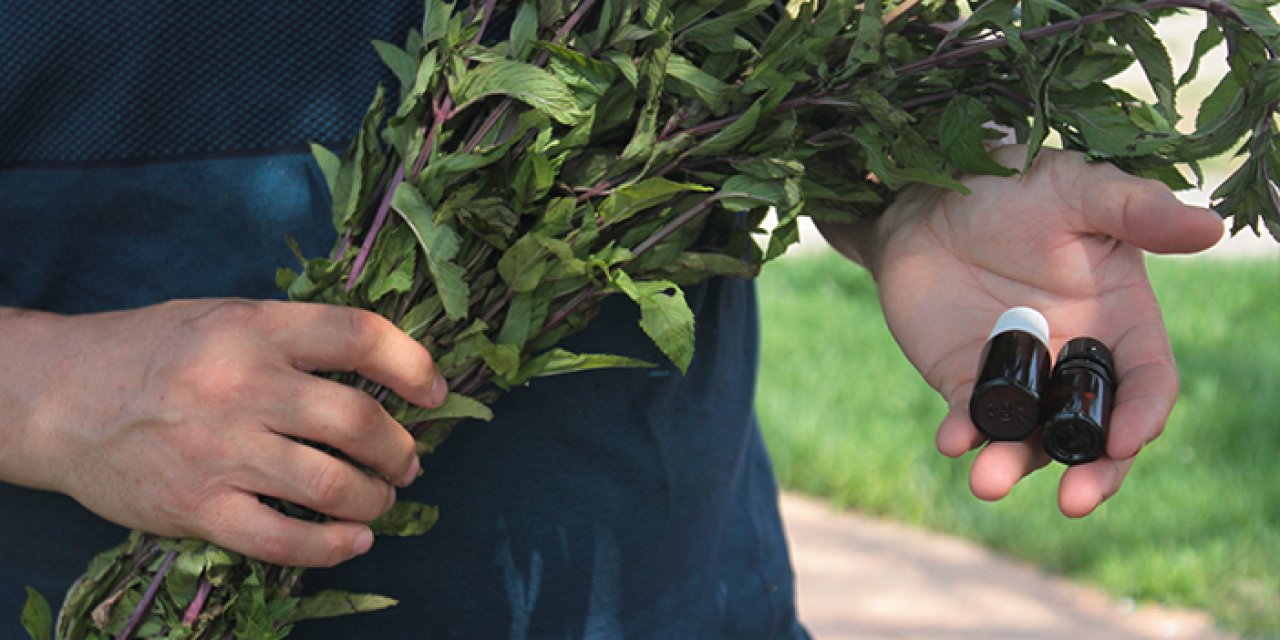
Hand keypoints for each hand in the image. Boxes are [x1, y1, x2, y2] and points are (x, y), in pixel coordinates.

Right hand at [0, 299, 445, 566]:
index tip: (434, 392)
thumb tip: (385, 371)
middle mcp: (242, 387)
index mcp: (256, 330)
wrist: (61, 399)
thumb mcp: (228, 319)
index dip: (414, 365)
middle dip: (400, 448)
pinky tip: (355, 540)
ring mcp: (219, 452)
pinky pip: (284, 541)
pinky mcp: (196, 508)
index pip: (360, 337)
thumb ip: (297, 339)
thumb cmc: (156, 352)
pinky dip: (334, 546)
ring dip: (375, 499)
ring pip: (331, 486)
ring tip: (382, 498)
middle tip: (407, 460)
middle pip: (357, 422)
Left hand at [865, 146, 1222, 515]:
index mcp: (1120, 322)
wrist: (928, 198)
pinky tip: (950, 441)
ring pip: (1029, 438)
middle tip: (1074, 501)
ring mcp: (1020, 378)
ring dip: (1014, 464)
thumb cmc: (1013, 187)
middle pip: (1094, 433)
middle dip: (1091, 471)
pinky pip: (971, 417)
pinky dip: (962, 433)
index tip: (1126, 439)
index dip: (1141, 414)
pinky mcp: (964, 380)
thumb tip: (1210, 228)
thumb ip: (1137, 212)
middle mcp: (1074, 361)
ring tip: (988, 482)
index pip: (1146, 383)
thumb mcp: (1078, 190)